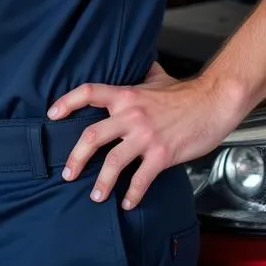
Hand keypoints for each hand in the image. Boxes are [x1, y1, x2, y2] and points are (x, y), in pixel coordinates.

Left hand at [48, 62, 245, 209]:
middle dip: (76, 157)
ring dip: (102, 182)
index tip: (52, 115)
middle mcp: (130, 115)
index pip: (88, 93)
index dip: (66, 102)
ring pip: (114, 162)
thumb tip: (136, 61)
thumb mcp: (156, 77)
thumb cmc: (184, 93)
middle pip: (92, 136)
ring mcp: (146, 136)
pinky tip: (127, 203)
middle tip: (68, 174)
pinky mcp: (162, 154)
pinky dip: (133, 194)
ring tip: (95, 196)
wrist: (213, 103)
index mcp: (125, 95)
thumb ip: (140, 74)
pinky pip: (141, 178)